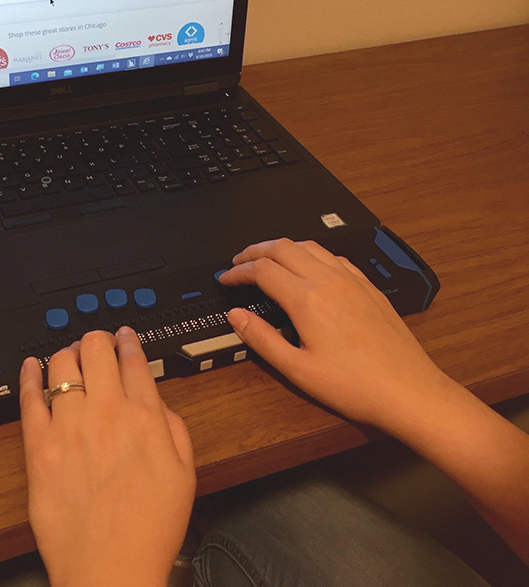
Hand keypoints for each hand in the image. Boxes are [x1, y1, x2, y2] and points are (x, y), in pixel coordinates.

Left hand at [20, 327, 195, 586]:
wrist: (110, 568)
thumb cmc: (149, 529)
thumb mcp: (184, 473)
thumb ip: (173, 427)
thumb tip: (156, 401)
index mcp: (145, 417)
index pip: (134, 361)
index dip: (129, 341)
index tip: (126, 337)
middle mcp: (106, 412)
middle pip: (97, 350)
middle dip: (98, 338)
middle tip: (98, 342)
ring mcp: (69, 426)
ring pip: (62, 366)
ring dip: (68, 352)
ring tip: (70, 355)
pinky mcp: (39, 447)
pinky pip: (30, 398)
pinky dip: (30, 376)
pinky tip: (31, 366)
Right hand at [219, 238, 450, 430]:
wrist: (408, 390)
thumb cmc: (356, 385)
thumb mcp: (297, 370)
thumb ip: (261, 339)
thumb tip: (237, 317)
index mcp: (307, 299)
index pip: (261, 270)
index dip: (238, 272)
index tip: (226, 279)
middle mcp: (329, 280)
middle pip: (282, 247)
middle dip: (254, 251)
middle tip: (239, 262)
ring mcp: (351, 280)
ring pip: (308, 245)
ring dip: (282, 247)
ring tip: (267, 259)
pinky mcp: (367, 286)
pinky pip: (333, 256)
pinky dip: (310, 254)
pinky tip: (309, 267)